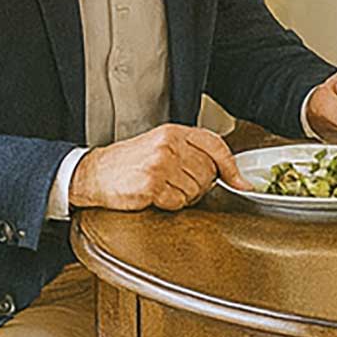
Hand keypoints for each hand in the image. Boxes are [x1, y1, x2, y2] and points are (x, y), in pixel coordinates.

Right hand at [68, 124, 238, 210]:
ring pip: (195, 190)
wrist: (94, 173)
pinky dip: (170, 204)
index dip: (232, 168)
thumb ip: (194, 154)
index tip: (241, 183)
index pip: (216, 146)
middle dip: (199, 185)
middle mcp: (168, 145)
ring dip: (183, 196)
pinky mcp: (151, 184)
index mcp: (174, 132)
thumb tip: (233, 177)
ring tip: (164, 188)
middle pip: (208, 173)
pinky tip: (155, 196)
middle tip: (179, 184)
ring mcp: (160, 164)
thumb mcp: (162, 146)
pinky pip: (178, 202)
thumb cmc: (129, 162)